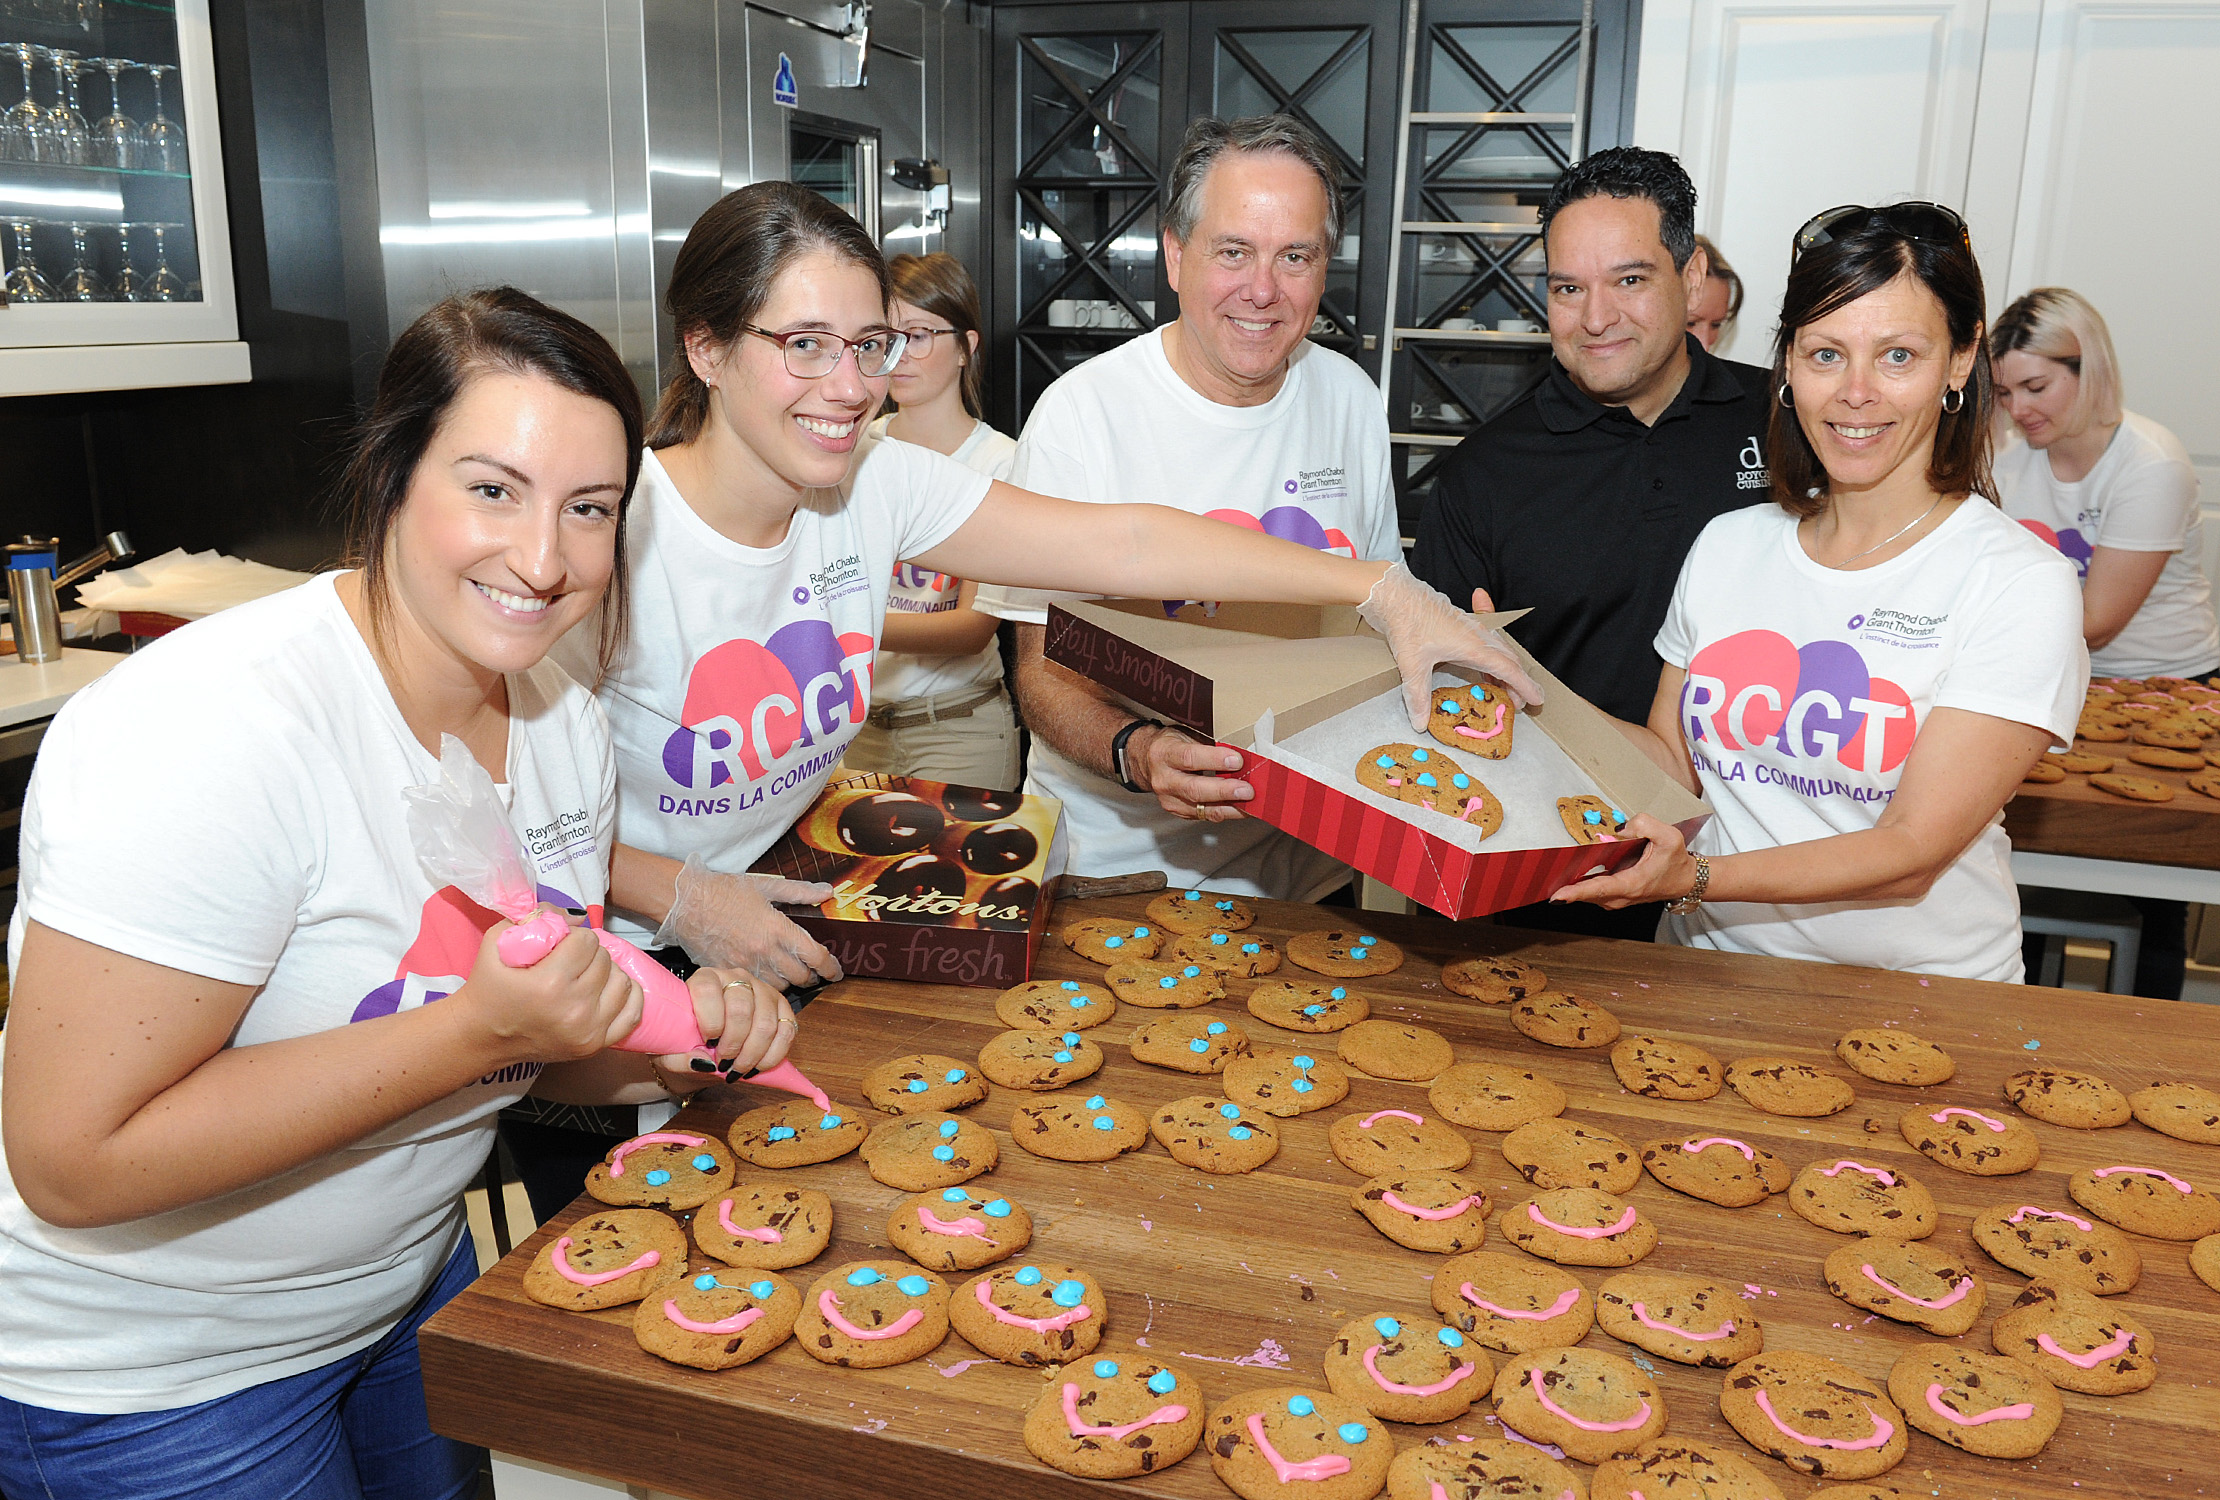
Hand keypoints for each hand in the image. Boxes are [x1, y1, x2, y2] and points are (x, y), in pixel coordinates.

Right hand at [457, 918, 643, 1062]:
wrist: (482, 1037)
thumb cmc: (488, 988)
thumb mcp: (499, 942)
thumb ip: (537, 917)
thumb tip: (578, 916)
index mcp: (549, 984)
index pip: (587, 941)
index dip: (573, 938)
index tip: (560, 947)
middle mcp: (573, 1010)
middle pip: (605, 960)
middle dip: (588, 955)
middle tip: (569, 963)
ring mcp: (587, 1031)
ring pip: (622, 982)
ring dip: (607, 974)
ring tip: (585, 977)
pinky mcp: (595, 1046)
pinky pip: (632, 1014)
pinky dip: (625, 997)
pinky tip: (608, 990)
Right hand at [650, 855, 843, 986]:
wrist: (684, 901)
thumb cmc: (723, 890)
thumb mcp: (765, 885)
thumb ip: (798, 891)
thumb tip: (827, 892)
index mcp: (777, 927)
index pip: (815, 956)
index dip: (830, 967)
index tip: (835, 971)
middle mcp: (764, 950)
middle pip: (800, 976)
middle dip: (811, 976)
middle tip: (813, 973)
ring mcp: (745, 964)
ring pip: (778, 987)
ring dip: (789, 983)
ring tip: (790, 975)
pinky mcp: (727, 972)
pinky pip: (754, 988)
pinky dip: (764, 986)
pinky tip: (765, 978)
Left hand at [650, 968, 795, 1090]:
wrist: (704, 1047)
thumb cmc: (686, 1043)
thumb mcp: (670, 1052)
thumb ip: (678, 1058)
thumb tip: (701, 1062)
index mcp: (704, 979)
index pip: (707, 990)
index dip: (709, 1020)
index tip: (708, 1043)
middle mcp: (736, 978)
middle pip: (741, 1008)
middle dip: (734, 1044)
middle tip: (724, 1064)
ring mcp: (762, 990)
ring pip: (766, 1023)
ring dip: (753, 1054)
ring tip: (739, 1070)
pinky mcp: (782, 1007)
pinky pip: (787, 1031)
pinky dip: (773, 1056)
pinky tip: (758, 1067)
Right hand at [1131, 723, 1251, 822]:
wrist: (1146, 761)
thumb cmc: (1171, 744)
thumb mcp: (1185, 734)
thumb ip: (1208, 744)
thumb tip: (1241, 755)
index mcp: (1164, 753)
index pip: (1189, 758)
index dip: (1214, 760)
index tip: (1238, 760)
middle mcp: (1163, 779)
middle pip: (1194, 789)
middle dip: (1224, 791)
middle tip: (1248, 790)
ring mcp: (1169, 799)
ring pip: (1201, 808)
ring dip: (1230, 807)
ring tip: (1251, 803)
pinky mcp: (1178, 812)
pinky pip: (1205, 815)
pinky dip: (1226, 812)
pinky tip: (1242, 808)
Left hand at [1357, 562, 1544, 729]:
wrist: (1394, 593)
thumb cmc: (1407, 623)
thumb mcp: (1412, 665)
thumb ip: (1418, 696)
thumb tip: (1420, 722)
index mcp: (1474, 646)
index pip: (1508, 670)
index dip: (1525, 686)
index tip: (1538, 700)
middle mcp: (1477, 635)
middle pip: (1508, 660)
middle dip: (1518, 682)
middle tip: (1520, 702)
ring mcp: (1469, 627)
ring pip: (1497, 650)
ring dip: (1504, 669)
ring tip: (1503, 689)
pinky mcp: (1459, 622)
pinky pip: (1485, 641)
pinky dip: (1490, 657)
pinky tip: (1481, 665)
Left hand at [1550, 813, 1699, 908]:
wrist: (1685, 879)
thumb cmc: (1677, 860)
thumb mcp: (1669, 836)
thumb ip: (1644, 825)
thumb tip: (1619, 829)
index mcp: (1633, 884)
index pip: (1600, 889)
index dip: (1576, 893)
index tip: (1556, 896)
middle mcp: (1622, 896)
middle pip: (1587, 893)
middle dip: (1565, 886)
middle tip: (1544, 875)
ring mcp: (1617, 899)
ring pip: (1587, 893)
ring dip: (1571, 884)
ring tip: (1553, 870)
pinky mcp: (1614, 896)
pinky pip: (1592, 890)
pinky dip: (1580, 883)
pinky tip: (1570, 870)